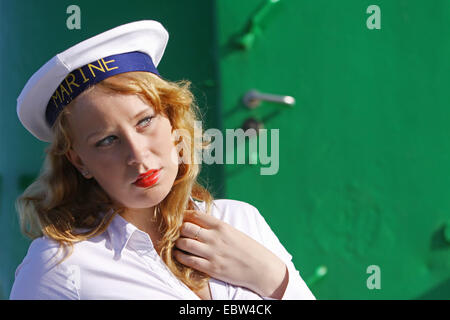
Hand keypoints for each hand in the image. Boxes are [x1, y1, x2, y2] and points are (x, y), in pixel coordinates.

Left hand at [173, 210, 288, 297]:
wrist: (260, 268)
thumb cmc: (248, 248)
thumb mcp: (233, 231)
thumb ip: (216, 227)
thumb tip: (199, 221)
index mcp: (221, 226)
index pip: (196, 215)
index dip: (184, 215)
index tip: (179, 217)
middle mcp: (215, 238)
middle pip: (186, 228)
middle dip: (178, 229)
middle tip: (176, 231)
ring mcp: (212, 253)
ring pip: (184, 244)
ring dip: (177, 243)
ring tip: (177, 243)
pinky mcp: (211, 268)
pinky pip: (189, 261)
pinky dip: (180, 256)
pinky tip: (178, 254)